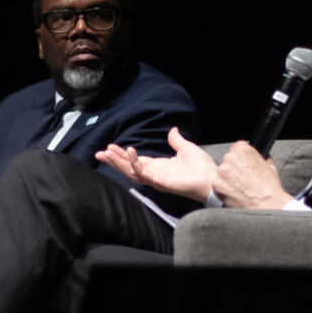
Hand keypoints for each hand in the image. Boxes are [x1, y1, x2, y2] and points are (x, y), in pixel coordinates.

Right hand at [96, 127, 217, 202]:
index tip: (110, 147)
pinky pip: (143, 172)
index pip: (135, 161)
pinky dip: (134, 162)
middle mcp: (154, 174)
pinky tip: (129, 151)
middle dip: (113, 161)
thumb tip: (172, 131)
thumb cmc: (201, 166)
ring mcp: (156, 179)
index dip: (123, 154)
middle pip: (128, 168)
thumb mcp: (185, 148)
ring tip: (105, 153)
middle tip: (99, 153)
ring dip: (118, 163)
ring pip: (131, 172)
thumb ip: (176, 140)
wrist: (212, 178)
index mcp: (158, 167)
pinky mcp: (160, 181)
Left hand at [211, 141, 292, 208]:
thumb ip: (258, 157)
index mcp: (243, 150)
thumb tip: (255, 157)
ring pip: (222, 172)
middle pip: (228, 160)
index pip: (236, 148)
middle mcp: (230, 157)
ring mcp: (222, 171)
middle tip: (242, 179)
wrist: (266, 205)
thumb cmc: (269, 188)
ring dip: (227, 179)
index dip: (240, 159)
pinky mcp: (216, 184)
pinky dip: (223, 189)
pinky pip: (218, 184)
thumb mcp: (268, 165)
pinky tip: (234, 194)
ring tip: (239, 188)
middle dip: (233, 168)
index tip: (243, 166)